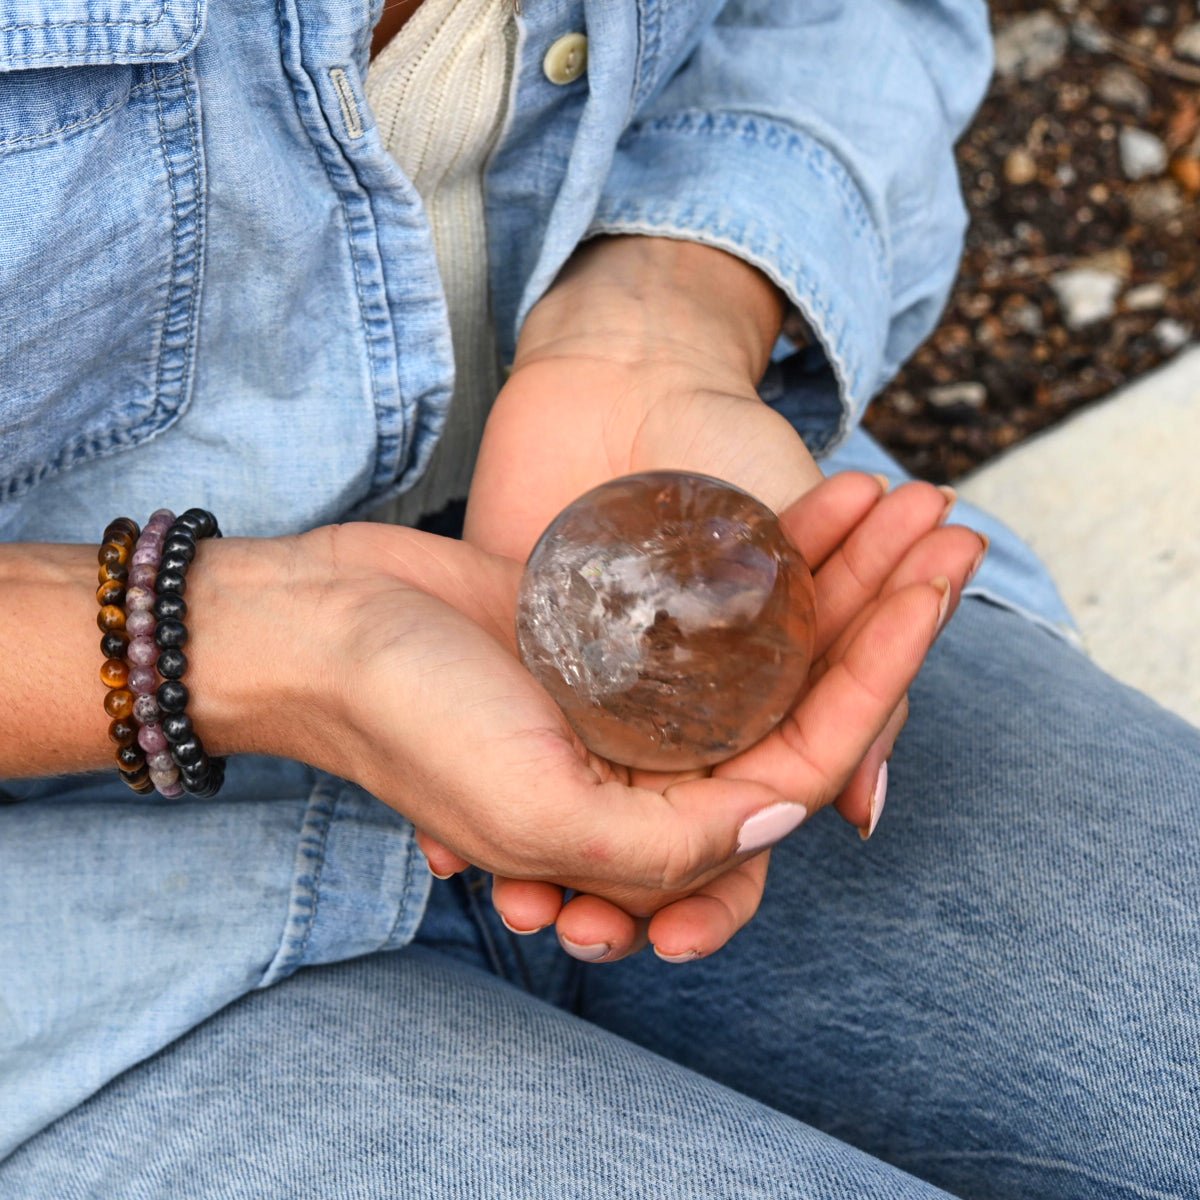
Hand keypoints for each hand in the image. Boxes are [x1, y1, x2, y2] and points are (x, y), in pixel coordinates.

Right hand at [424, 472, 982, 957]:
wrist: (316, 623)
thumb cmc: (406, 717)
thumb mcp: (533, 808)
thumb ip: (668, 844)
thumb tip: (797, 817)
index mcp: (652, 831)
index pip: (809, 764)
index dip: (887, 676)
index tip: (935, 582)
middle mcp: (657, 771)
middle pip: (805, 698)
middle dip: (883, 613)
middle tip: (946, 524)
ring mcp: (638, 698)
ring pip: (772, 645)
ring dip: (839, 575)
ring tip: (899, 495)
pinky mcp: (615, 634)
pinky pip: (717, 602)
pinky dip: (769, 555)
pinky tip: (818, 505)